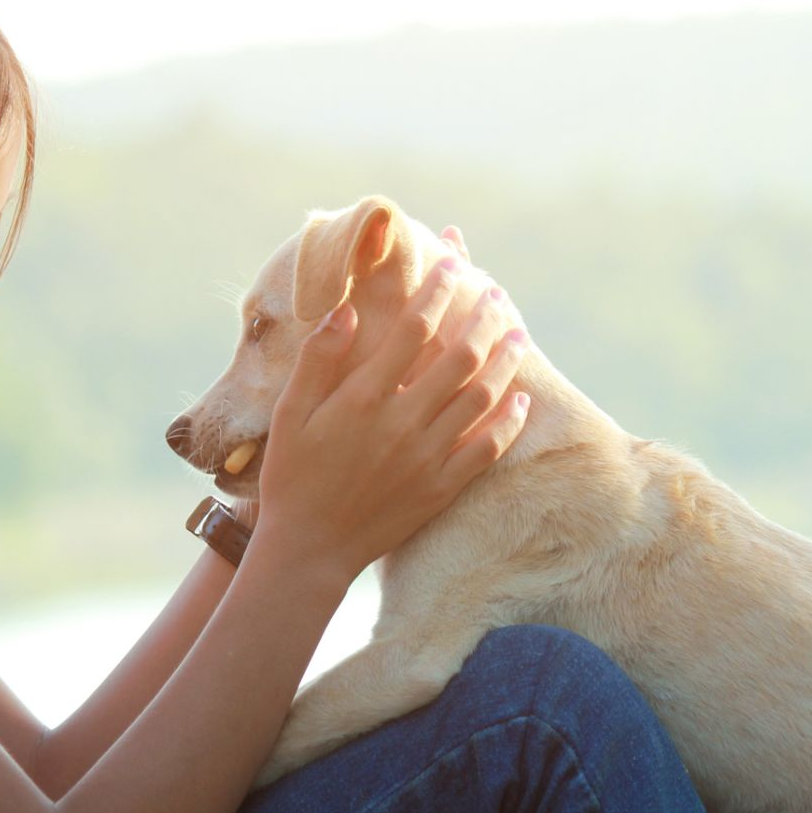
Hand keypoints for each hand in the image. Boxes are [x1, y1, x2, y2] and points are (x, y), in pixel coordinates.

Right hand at [253, 256, 530, 583]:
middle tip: (497, 293)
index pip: (413, 329)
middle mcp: (403, 422)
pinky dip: (509, 421)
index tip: (453, 264)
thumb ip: (318, 359)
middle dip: (482, 318)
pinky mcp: (441, 489)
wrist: (309, 549)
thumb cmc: (292, 476)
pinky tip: (522, 400)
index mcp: (365, 397)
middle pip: (459, 357)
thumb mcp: (289, 413)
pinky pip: (486, 449)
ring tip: (518, 334)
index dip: (437, 291)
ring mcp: (427, 457)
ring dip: (504, 361)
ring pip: (481, 397)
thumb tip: (347, 309)